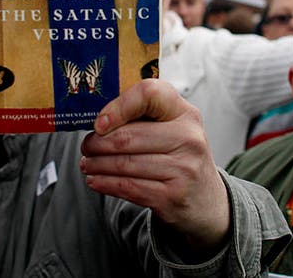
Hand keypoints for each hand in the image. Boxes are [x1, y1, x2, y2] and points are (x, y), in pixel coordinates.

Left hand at [80, 79, 229, 253]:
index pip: (150, 94)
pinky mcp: (172, 196)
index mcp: (186, 114)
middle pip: (127, 136)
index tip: (100, 122)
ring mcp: (183, 169)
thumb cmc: (181, 157)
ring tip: (87, 163)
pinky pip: (128, 187)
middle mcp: (189, 139)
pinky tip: (95, 180)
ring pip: (124, 164)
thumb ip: (145, 118)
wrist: (206, 199)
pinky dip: (105, 183)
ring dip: (96, 165)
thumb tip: (99, 122)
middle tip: (86, 146)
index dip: (119, 106)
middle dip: (97, 143)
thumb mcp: (175, 129)